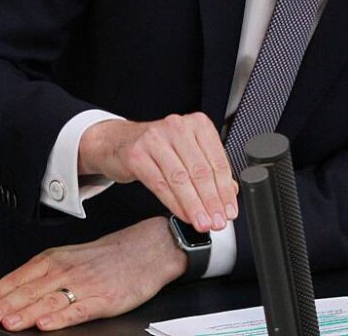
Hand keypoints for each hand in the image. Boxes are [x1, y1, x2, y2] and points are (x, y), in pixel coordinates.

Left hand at [0, 216, 184, 330]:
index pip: (23, 275)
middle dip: (7, 304)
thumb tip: (16, 291)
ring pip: (50, 300)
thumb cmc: (113, 255)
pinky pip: (79, 310)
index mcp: (59, 258)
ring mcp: (87, 285)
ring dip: (27, 312)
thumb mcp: (75, 256)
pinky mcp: (104, 299)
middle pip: (32, 289)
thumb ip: (48, 272)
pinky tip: (47, 323)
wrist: (151, 248)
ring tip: (9, 323)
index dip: (1, 290)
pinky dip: (61, 317)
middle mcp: (69, 270)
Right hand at [79, 113, 237, 232]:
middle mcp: (178, 127)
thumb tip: (230, 192)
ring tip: (203, 223)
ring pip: (181, 179)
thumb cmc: (157, 147)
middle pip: (201, 171)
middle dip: (212, 201)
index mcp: (198, 124)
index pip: (217, 161)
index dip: (226, 190)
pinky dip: (175, 203)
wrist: (117, 142)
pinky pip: (160, 184)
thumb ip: (209, 168)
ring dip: (195, 206)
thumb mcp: (187, 151)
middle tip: (218, 221)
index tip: (230, 210)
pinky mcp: (137, 155)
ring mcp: (155, 139)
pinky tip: (184, 215)